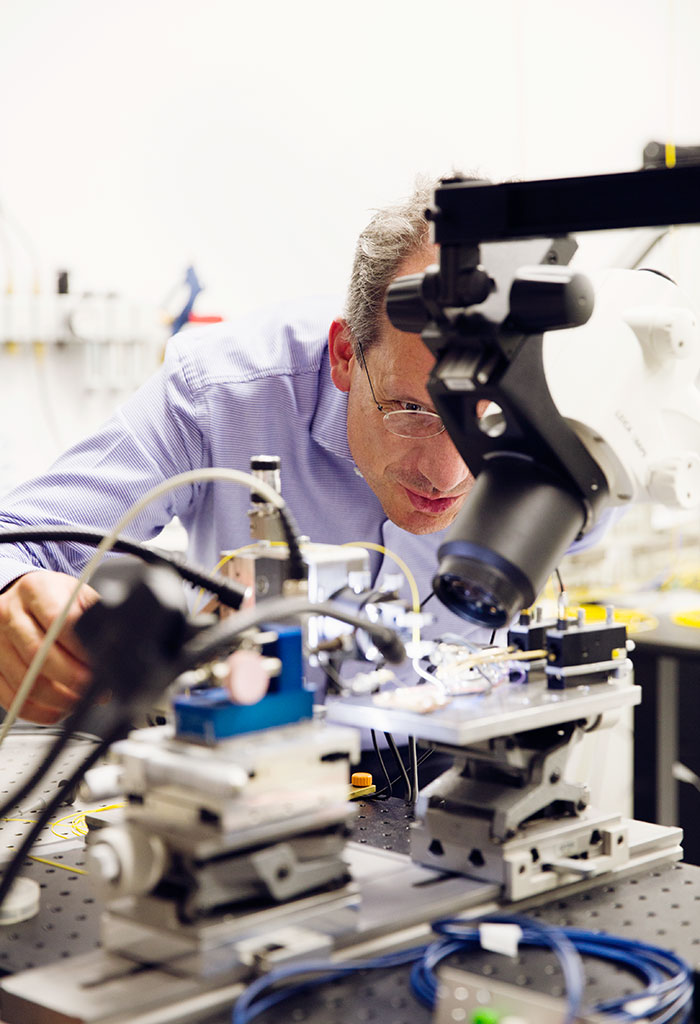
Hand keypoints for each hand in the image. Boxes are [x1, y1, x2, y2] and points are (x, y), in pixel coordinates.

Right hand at [0, 571, 99, 723]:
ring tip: (80, 701)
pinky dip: (37, 711)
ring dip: (57, 699)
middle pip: (39, 653)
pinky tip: (57, 710)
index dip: (81, 649)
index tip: (101, 664)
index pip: (59, 621)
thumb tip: (119, 645)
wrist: (21, 596)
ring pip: (24, 679)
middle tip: (94, 688)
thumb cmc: (53, 597)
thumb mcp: (77, 594)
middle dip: (72, 678)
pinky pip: (10, 696)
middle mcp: (10, 613)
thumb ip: (95, 616)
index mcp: (36, 590)